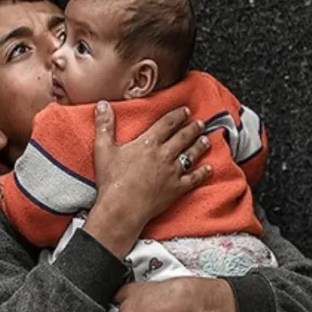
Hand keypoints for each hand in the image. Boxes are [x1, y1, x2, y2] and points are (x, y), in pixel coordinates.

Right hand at [83, 101, 213, 257]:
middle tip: (201, 123)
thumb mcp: (103, 149)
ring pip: (191, 155)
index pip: (167, 124)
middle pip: (183, 137)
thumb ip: (104, 125)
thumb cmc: (111, 180)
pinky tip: (209, 169)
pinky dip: (203, 173)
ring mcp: (173, 172)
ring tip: (207, 140)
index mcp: (148, 143)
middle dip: (193, 128)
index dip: (177, 116)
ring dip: (200, 146)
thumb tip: (102, 104)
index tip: (186, 111)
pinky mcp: (177, 189)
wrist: (122, 208)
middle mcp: (164, 155)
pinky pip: (194, 179)